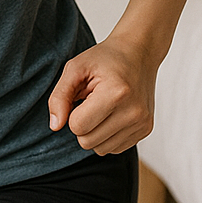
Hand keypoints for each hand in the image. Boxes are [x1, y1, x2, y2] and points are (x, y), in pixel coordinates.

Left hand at [47, 36, 157, 154]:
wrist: (138, 53)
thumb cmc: (105, 59)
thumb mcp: (75, 68)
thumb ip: (59, 96)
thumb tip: (55, 126)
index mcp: (116, 93)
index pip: (78, 127)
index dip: (72, 113)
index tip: (82, 97)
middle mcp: (134, 112)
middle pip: (88, 142)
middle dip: (82, 125)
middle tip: (91, 102)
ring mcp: (142, 123)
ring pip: (101, 150)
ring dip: (94, 132)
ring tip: (102, 108)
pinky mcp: (146, 130)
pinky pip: (115, 148)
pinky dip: (108, 135)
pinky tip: (112, 115)